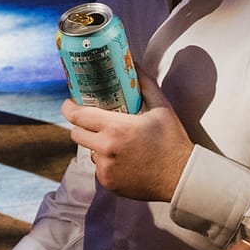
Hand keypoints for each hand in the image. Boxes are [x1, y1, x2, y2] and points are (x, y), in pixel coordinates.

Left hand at [64, 71, 192, 202]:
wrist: (180, 177)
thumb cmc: (173, 141)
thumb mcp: (162, 107)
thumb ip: (144, 84)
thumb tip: (134, 65)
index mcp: (116, 128)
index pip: (78, 116)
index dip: (69, 107)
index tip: (70, 103)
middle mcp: (106, 149)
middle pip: (76, 134)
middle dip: (82, 125)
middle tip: (94, 121)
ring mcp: (105, 169)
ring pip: (89, 151)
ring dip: (97, 144)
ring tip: (118, 142)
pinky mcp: (108, 183)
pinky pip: (99, 168)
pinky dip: (107, 162)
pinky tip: (125, 159)